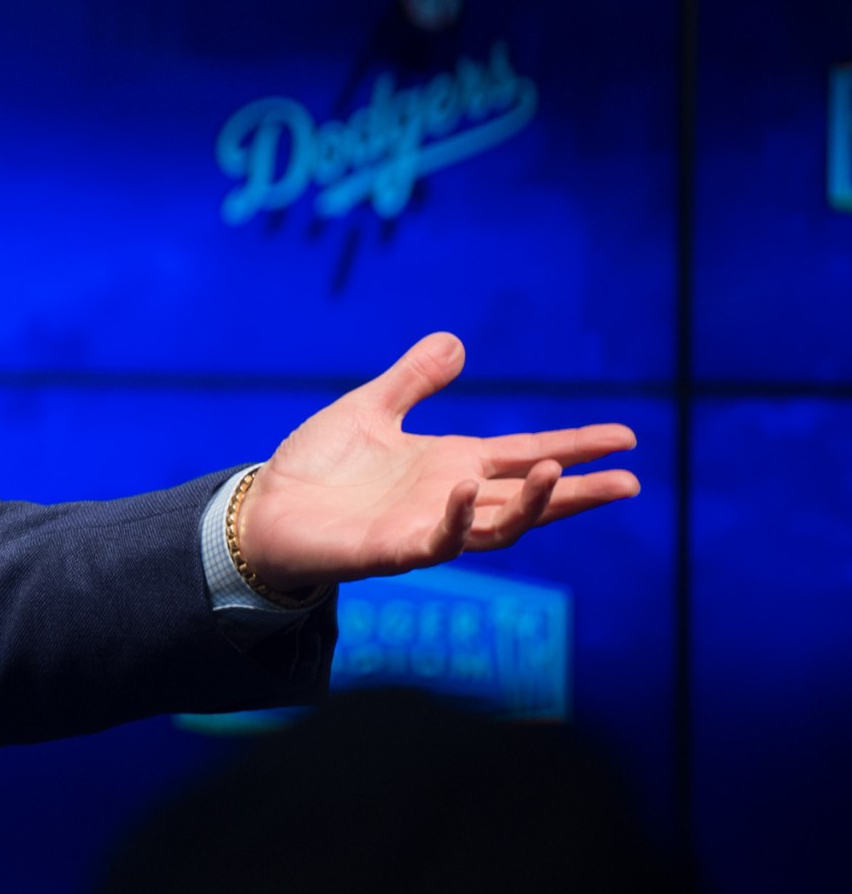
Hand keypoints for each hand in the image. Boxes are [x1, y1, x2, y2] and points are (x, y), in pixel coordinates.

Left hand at [239, 333, 640, 592]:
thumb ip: (412, 381)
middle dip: (577, 493)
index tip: (625, 438)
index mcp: (449, 465)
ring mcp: (424, 528)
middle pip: (527, 500)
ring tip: (555, 473)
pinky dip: (454, 518)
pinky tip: (465, 487)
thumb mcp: (369, 411)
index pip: (524, 456)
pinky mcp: (391, 551)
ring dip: (527, 505)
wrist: (264, 510)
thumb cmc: (317, 467)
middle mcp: (448, 500)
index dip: (574, 448)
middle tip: (629, 482)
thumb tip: (456, 343)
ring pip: (494, 527)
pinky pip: (434, 541)